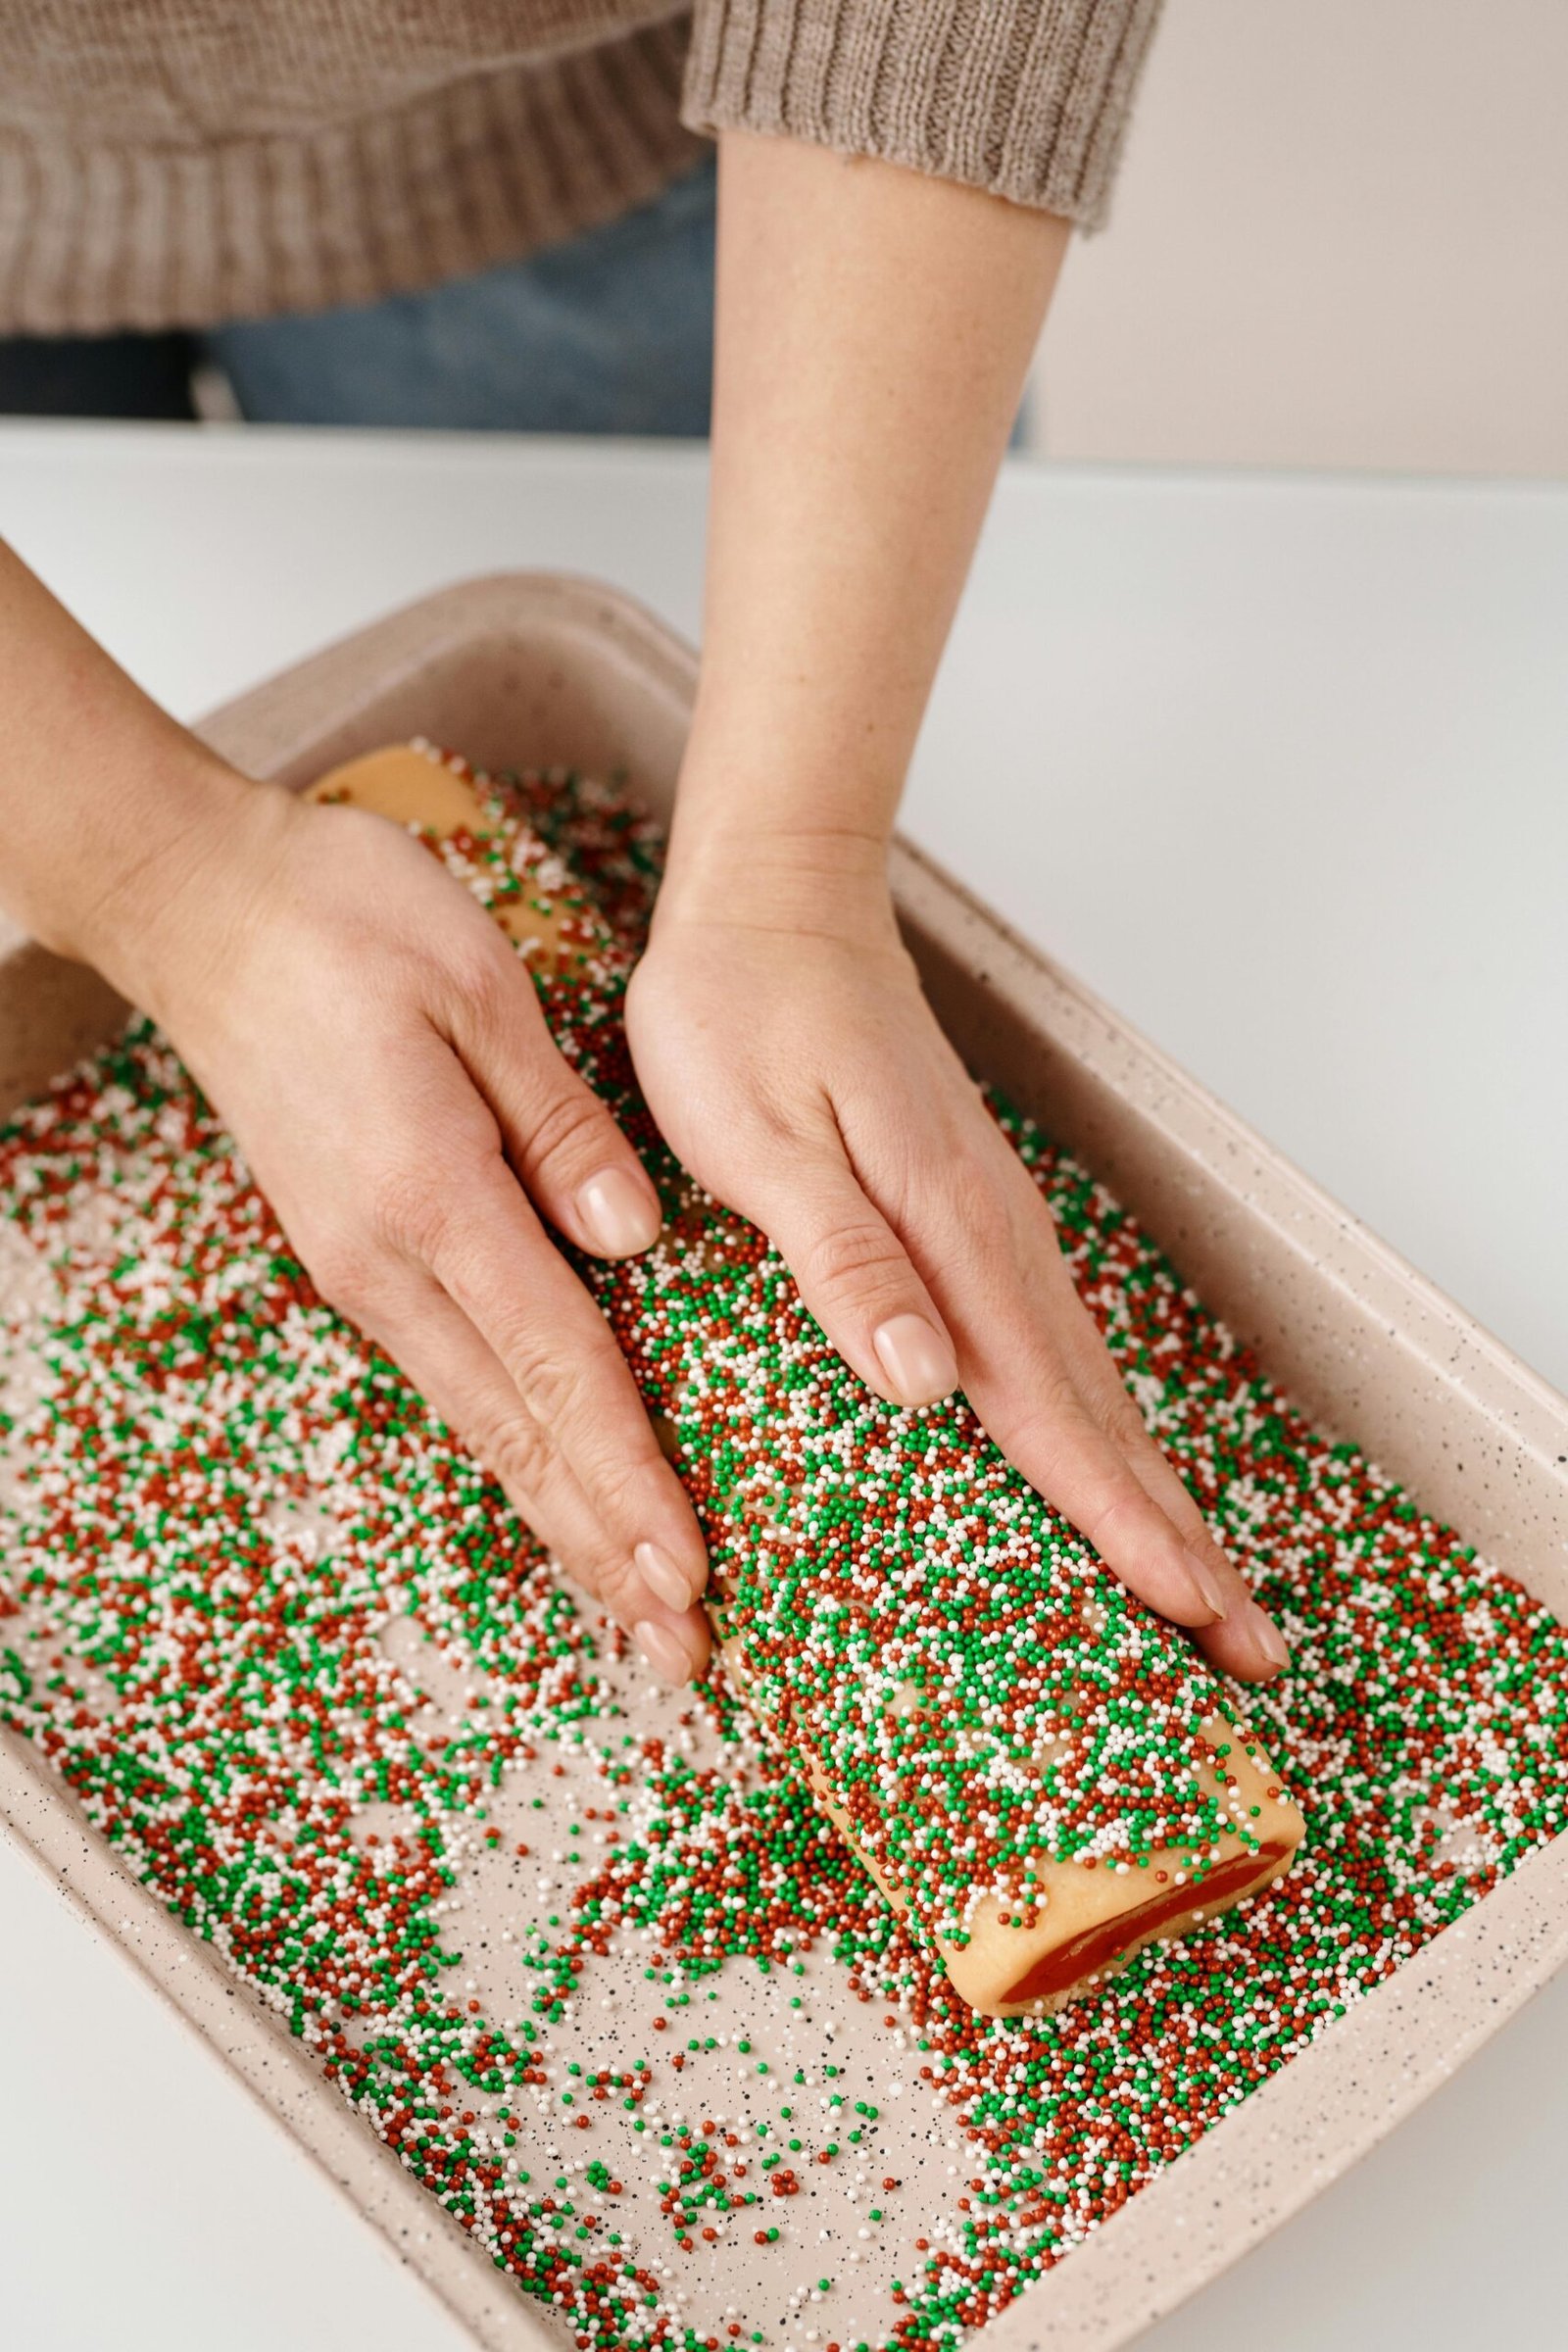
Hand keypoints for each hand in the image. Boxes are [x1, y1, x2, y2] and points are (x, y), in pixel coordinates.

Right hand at [118, 781, 711, 1682]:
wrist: (206, 907)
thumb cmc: (345, 921)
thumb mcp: (476, 987)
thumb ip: (558, 1121)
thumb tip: (631, 1237)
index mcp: (430, 1196)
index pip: (556, 1367)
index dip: (626, 1478)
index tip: (686, 1572)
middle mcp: (388, 1261)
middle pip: (518, 1433)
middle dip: (603, 1548)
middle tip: (683, 1653)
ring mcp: (363, 1268)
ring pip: (482, 1422)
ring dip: (563, 1520)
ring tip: (635, 1613)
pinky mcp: (358, 1254)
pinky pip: (454, 1378)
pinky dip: (518, 1450)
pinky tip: (558, 1489)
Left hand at [626, 851, 1288, 1682]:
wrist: (778, 906)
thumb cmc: (745, 1018)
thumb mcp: (760, 1141)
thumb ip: (842, 1262)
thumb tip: (926, 1387)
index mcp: (950, 1234)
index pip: (1051, 1411)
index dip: (1120, 1524)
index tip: (1188, 1616)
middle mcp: (996, 1238)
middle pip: (1102, 1415)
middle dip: (1171, 1539)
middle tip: (1241, 1653)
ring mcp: (994, 1225)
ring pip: (1088, 1385)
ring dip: (1146, 1493)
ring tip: (1196, 1589)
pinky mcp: (970, 1216)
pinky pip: (1050, 1347)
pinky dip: (1091, 1426)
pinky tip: (1092, 1462)